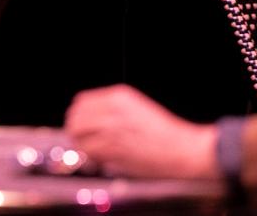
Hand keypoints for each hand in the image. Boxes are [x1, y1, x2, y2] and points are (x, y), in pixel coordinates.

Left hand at [65, 85, 219, 178]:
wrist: (182, 149)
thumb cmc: (163, 132)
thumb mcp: (136, 108)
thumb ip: (111, 111)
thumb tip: (88, 120)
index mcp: (118, 96)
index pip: (80, 102)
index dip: (78, 116)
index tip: (81, 126)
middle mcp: (112, 110)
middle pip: (74, 119)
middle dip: (76, 132)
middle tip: (83, 141)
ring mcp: (111, 130)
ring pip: (78, 138)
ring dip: (82, 147)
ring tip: (94, 153)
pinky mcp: (113, 150)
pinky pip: (89, 154)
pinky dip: (91, 159)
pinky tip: (102, 160)